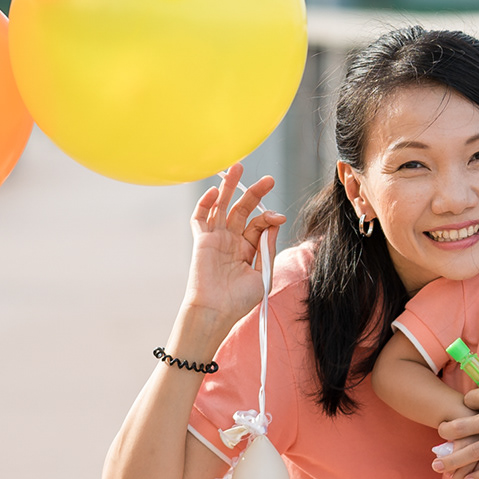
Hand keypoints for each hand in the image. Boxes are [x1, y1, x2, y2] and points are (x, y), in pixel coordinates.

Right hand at [183, 163, 284, 335]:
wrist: (217, 311)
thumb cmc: (240, 299)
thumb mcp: (262, 272)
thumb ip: (268, 246)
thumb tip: (275, 220)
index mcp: (248, 248)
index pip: (259, 224)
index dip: (269, 217)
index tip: (278, 217)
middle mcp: (232, 241)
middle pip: (242, 210)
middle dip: (254, 193)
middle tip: (269, 179)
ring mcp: (216, 239)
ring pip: (222, 207)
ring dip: (229, 187)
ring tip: (238, 167)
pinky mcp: (201, 241)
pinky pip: (200, 218)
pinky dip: (205, 204)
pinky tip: (214, 190)